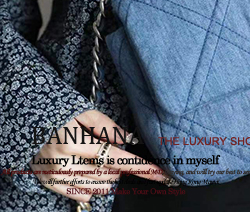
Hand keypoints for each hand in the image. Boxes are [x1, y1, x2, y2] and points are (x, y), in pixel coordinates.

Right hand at [30, 110, 169, 202]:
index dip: (141, 167)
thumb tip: (128, 139)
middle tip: (109, 149)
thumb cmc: (60, 115)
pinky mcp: (52, 185)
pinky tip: (88, 169)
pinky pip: (84, 195)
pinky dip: (94, 185)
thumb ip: (107, 126)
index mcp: (74, 143)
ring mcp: (57, 178)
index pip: (116, 159)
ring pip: (100, 187)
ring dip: (108, 174)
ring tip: (97, 157)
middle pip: (110, 174)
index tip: (162, 174)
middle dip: (118, 164)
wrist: (29, 125)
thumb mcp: (84, 112)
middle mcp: (65, 164)